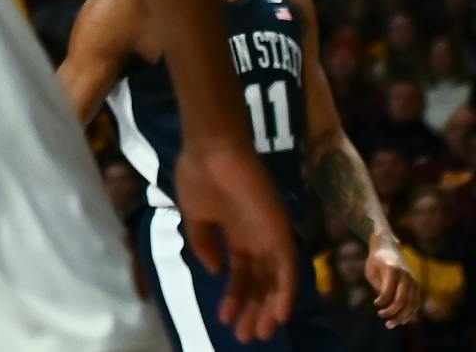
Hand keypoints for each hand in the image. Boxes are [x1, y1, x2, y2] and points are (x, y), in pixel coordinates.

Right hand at [173, 139, 294, 342]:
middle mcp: (256, 239)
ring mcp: (269, 236)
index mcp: (236, 234)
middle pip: (259, 282)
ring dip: (270, 308)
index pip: (241, 274)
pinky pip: (288, 268)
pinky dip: (285, 292)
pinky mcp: (281, 232)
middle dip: (252, 309)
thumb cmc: (198, 175)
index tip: (224, 318)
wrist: (212, 150)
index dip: (234, 296)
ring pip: (276, 281)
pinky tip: (278, 314)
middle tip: (245, 336)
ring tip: (260, 332)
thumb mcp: (194, 215)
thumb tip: (216, 272)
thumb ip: (204, 245)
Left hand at [367, 237, 421, 326]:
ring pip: (412, 304)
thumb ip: (379, 287)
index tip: (375, 304)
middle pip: (403, 300)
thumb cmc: (375, 260)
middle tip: (383, 319)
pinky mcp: (416, 285)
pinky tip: (402, 320)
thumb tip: (385, 305)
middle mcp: (406, 276)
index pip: (389, 292)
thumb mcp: (371, 271)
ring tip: (391, 324)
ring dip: (403, 317)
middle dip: (393, 313)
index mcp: (392, 270)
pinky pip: (416, 302)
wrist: (388, 247)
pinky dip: (410, 313)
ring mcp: (413, 281)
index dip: (382, 302)